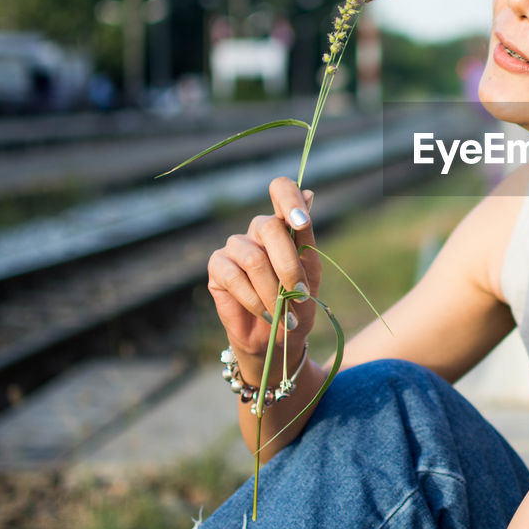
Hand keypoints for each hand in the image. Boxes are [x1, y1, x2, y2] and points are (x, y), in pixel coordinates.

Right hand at [206, 177, 322, 367]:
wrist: (280, 339)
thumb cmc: (298, 302)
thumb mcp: (310, 271)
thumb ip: (305, 235)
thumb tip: (310, 192)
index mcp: (284, 223)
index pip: (281, 189)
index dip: (289, 199)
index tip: (301, 224)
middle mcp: (258, 229)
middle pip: (269, 226)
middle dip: (288, 265)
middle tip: (300, 294)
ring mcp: (235, 246)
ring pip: (254, 257)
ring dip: (273, 290)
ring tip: (283, 313)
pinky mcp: (217, 267)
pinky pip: (234, 276)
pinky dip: (254, 299)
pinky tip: (266, 314)